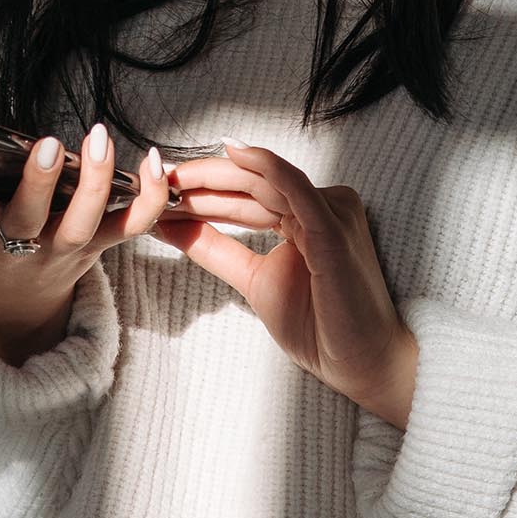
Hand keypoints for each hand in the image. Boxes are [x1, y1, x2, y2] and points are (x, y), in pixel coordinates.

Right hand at [0, 122, 170, 363]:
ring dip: (95, 180)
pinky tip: (151, 159)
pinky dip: (150, 195)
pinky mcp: (100, 247)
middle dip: (37, 183)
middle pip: (28, 220)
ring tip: (97, 138)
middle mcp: (19, 246)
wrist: (16, 296)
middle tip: (47, 144)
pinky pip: (133, 224)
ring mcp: (64, 249)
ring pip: (85, 222)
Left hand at [156, 141, 418, 427]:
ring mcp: (330, 212)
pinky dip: (263, 168)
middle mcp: (323, 204)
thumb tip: (169, 225)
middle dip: (202, 179)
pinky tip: (232, 153)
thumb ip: (216, 250)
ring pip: (266, 180)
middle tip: (156, 177)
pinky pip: (295, 189)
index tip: (162, 188)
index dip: (204, 189)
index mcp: (308, 214)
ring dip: (215, 176)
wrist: (360, 364)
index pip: (249, 194)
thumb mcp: (254, 280)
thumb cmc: (319, 326)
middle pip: (254, 182)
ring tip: (174, 177)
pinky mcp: (332, 228)